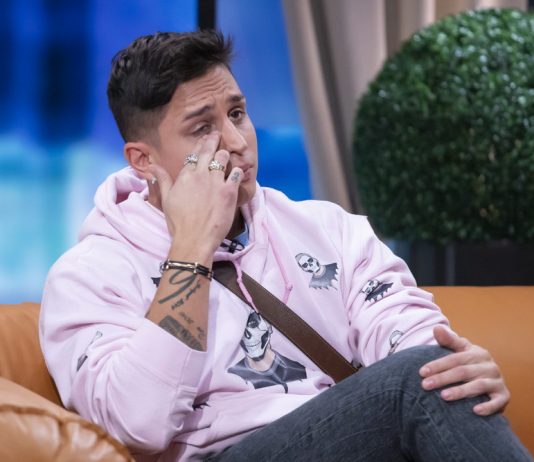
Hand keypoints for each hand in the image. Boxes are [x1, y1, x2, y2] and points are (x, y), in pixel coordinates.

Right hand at [148, 132, 242, 256]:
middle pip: (209, 151)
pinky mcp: (230, 192)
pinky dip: (237, 171)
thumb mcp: (166, 199)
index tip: (205, 138)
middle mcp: (201, 174)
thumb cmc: (178, 222)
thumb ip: (162, 179)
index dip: (201, 144)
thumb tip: (150, 167)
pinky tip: (237, 172)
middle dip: (214, 140)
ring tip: (227, 153)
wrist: (194, 239)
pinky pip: (237, 174)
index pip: (194, 153)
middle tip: (218, 134)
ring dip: (225, 154)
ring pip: (224, 158)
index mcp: (185, 175)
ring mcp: (216, 182)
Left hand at [419, 325, 509, 415]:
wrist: (491, 380)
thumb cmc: (469, 364)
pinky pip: (497, 402)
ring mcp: (498, 380)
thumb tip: (436, 327)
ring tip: (443, 396)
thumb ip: (448, 340)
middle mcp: (489, 365)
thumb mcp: (460, 350)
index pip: (454, 358)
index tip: (421, 372)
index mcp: (477, 353)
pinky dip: (487, 406)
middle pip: (463, 372)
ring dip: (460, 391)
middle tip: (425, 385)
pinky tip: (475, 411)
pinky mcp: (504, 395)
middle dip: (443, 378)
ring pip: (478, 386)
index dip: (438, 365)